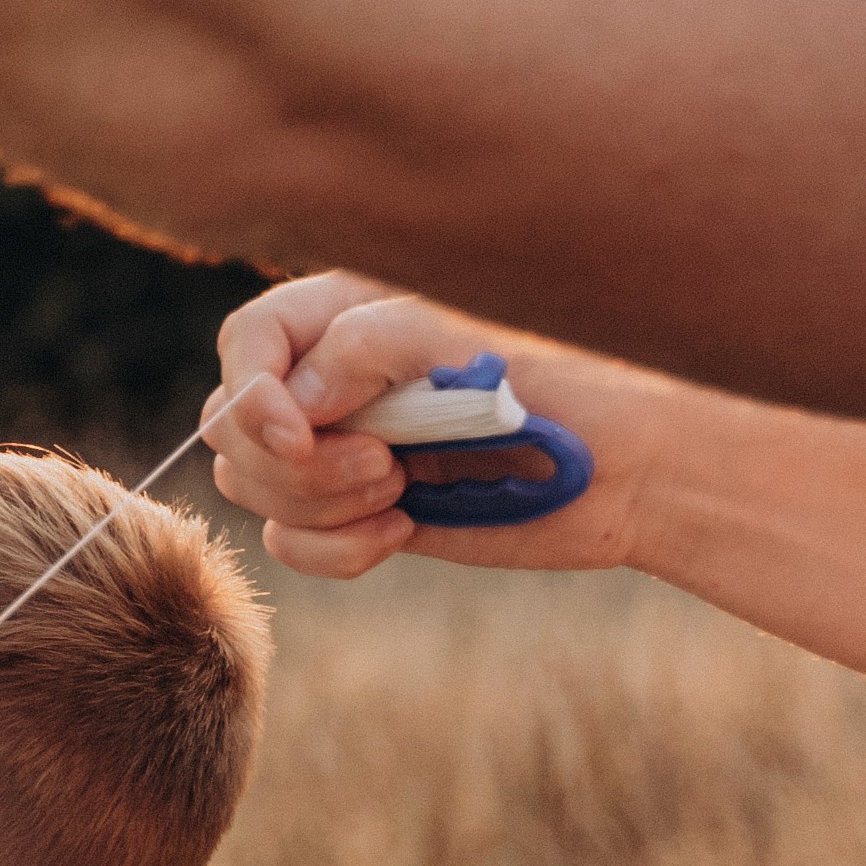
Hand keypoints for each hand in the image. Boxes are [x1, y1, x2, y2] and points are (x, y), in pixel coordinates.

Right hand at [197, 275, 658, 581]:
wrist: (633, 468)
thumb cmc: (568, 380)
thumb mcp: (465, 342)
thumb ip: (363, 349)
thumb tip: (286, 402)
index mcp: (350, 313)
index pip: (247, 343)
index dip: (250, 394)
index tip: (297, 437)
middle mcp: (334, 378)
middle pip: (232, 427)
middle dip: (294, 463)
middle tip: (385, 464)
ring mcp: (343, 448)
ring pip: (253, 488)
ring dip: (317, 505)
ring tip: (400, 493)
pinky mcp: (361, 513)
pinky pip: (292, 543)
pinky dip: (332, 552)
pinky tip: (399, 534)